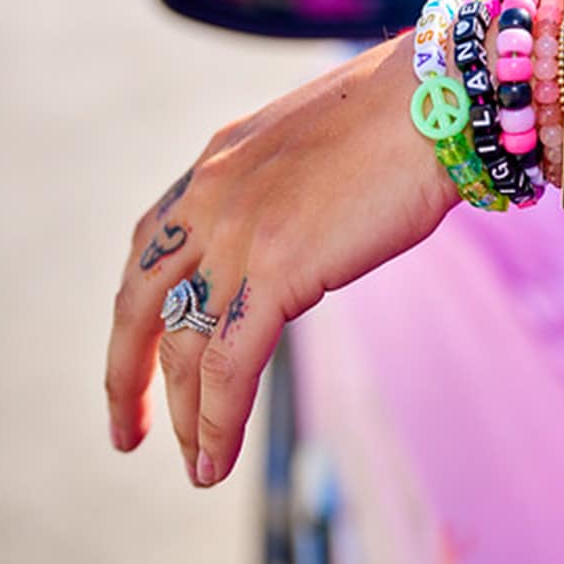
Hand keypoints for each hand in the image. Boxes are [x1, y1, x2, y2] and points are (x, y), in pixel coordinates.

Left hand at [105, 34, 455, 485]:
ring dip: (186, 414)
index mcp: (215, 167)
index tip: (140, 348)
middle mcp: (208, 200)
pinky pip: (230, 365)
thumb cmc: (403, 117)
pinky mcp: (277, 270)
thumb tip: (301, 241)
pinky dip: (218, 421)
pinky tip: (214, 461)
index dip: (138, 307)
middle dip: (128, 374)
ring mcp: (237, 235)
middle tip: (129, 428)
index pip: (150, 249)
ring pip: (185, 347)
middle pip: (140, 304)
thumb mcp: (316, 151)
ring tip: (194, 465)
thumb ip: (287, 195)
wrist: (435, 99)